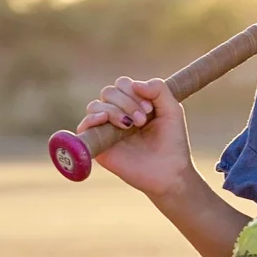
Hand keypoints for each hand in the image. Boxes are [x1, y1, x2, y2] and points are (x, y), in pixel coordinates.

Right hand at [76, 76, 192, 197]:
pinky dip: (92, 118)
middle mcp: (117, 114)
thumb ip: (159, 90)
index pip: (122, 84)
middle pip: (109, 92)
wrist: (169, 172)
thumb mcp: (172, 110)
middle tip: (142, 120)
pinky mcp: (99, 145)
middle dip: (126, 101)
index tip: (150, 108)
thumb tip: (135, 84)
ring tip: (131, 125)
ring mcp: (106, 129)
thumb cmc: (172, 142)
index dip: (134, 90)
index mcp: (133, 104)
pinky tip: (105, 119)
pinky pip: (84, 125)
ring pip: (96, 105)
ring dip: (114, 110)